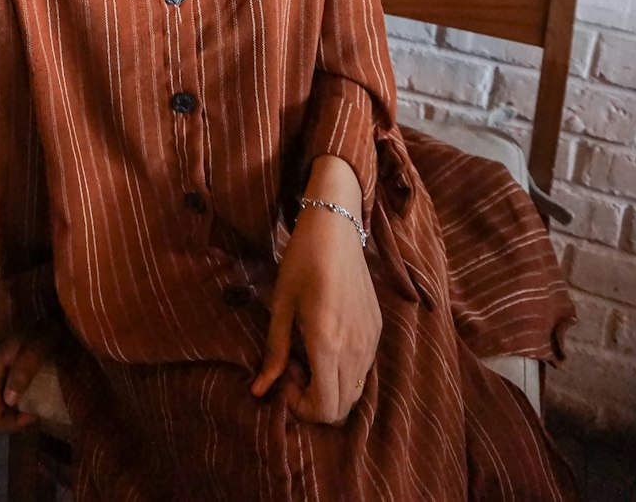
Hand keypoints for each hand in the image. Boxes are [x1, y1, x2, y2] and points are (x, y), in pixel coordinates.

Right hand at [0, 322, 61, 433]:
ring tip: (21, 402)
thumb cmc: (41, 321)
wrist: (29, 297)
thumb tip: (9, 401)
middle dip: (4, 421)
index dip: (11, 424)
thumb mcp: (41, 345)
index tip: (33, 413)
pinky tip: (11, 390)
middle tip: (28, 412)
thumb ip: (25, 370)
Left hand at [251, 162, 380, 424]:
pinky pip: (363, 369)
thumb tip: (258, 391)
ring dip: (330, 387)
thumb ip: (273, 352)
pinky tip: (324, 342)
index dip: (300, 407)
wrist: (335, 228)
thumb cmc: (301, 262)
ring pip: (355, 391)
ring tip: (306, 354)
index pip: (324, 408)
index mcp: (328, 344)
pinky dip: (344, 371)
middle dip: (314, 400)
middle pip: (342, 408)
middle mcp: (355, 349)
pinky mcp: (377, 329)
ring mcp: (371, 340)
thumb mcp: (281, 306)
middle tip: (291, 368)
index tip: (282, 380)